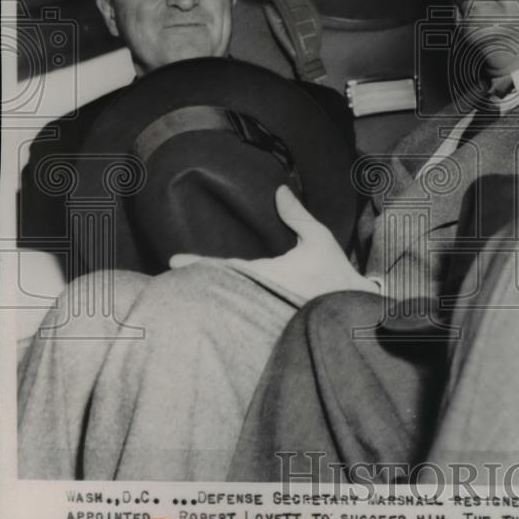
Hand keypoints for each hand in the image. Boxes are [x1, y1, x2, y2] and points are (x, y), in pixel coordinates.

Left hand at [171, 185, 378, 300]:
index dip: (198, 263)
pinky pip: (240, 317)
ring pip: (228, 307)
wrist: (352, 313)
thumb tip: (279, 190)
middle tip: (167, 283)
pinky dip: (225, 313)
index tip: (173, 261)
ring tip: (183, 294)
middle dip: (195, 287)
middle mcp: (261, 296)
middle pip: (219, 292)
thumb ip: (297, 216)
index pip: (226, 267)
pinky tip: (212, 312)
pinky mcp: (267, 327)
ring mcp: (262, 315)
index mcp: (270, 273)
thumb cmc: (335, 273)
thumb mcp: (319, 239)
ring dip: (207, 300)